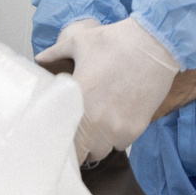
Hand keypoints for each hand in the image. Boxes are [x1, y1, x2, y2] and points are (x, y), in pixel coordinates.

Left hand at [34, 16, 179, 162]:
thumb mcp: (81, 41)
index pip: (63, 141)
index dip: (62, 141)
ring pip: (102, 151)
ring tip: (100, 125)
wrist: (154, 44)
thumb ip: (56, 52)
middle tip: (81, 130)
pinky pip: (122, 144)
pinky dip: (118, 137)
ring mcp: (117, 128)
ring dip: (98, 142)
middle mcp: (95, 122)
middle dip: (80, 144)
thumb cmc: (116, 41)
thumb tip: (41, 58)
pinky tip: (118, 120)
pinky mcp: (136, 129)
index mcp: (77, 102)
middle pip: (82, 153)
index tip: (63, 133)